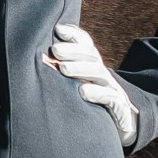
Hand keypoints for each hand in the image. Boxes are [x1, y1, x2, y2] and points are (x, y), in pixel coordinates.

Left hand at [46, 23, 139, 145]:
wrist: (120, 127)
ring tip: (63, 68)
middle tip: (55, 50)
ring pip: (99, 74)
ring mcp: (112, 90)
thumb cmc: (88, 107)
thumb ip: (61, 73)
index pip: (86, 45)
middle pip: (91, 56)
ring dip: (81, 69)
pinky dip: (97, 93)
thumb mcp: (76, 87)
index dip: (74, 35)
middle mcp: (102, 75)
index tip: (58, 30)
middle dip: (73, 51)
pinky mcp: (118, 108)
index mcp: (92, 67)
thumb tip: (37, 61)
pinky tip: (83, 92)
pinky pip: (110, 98)